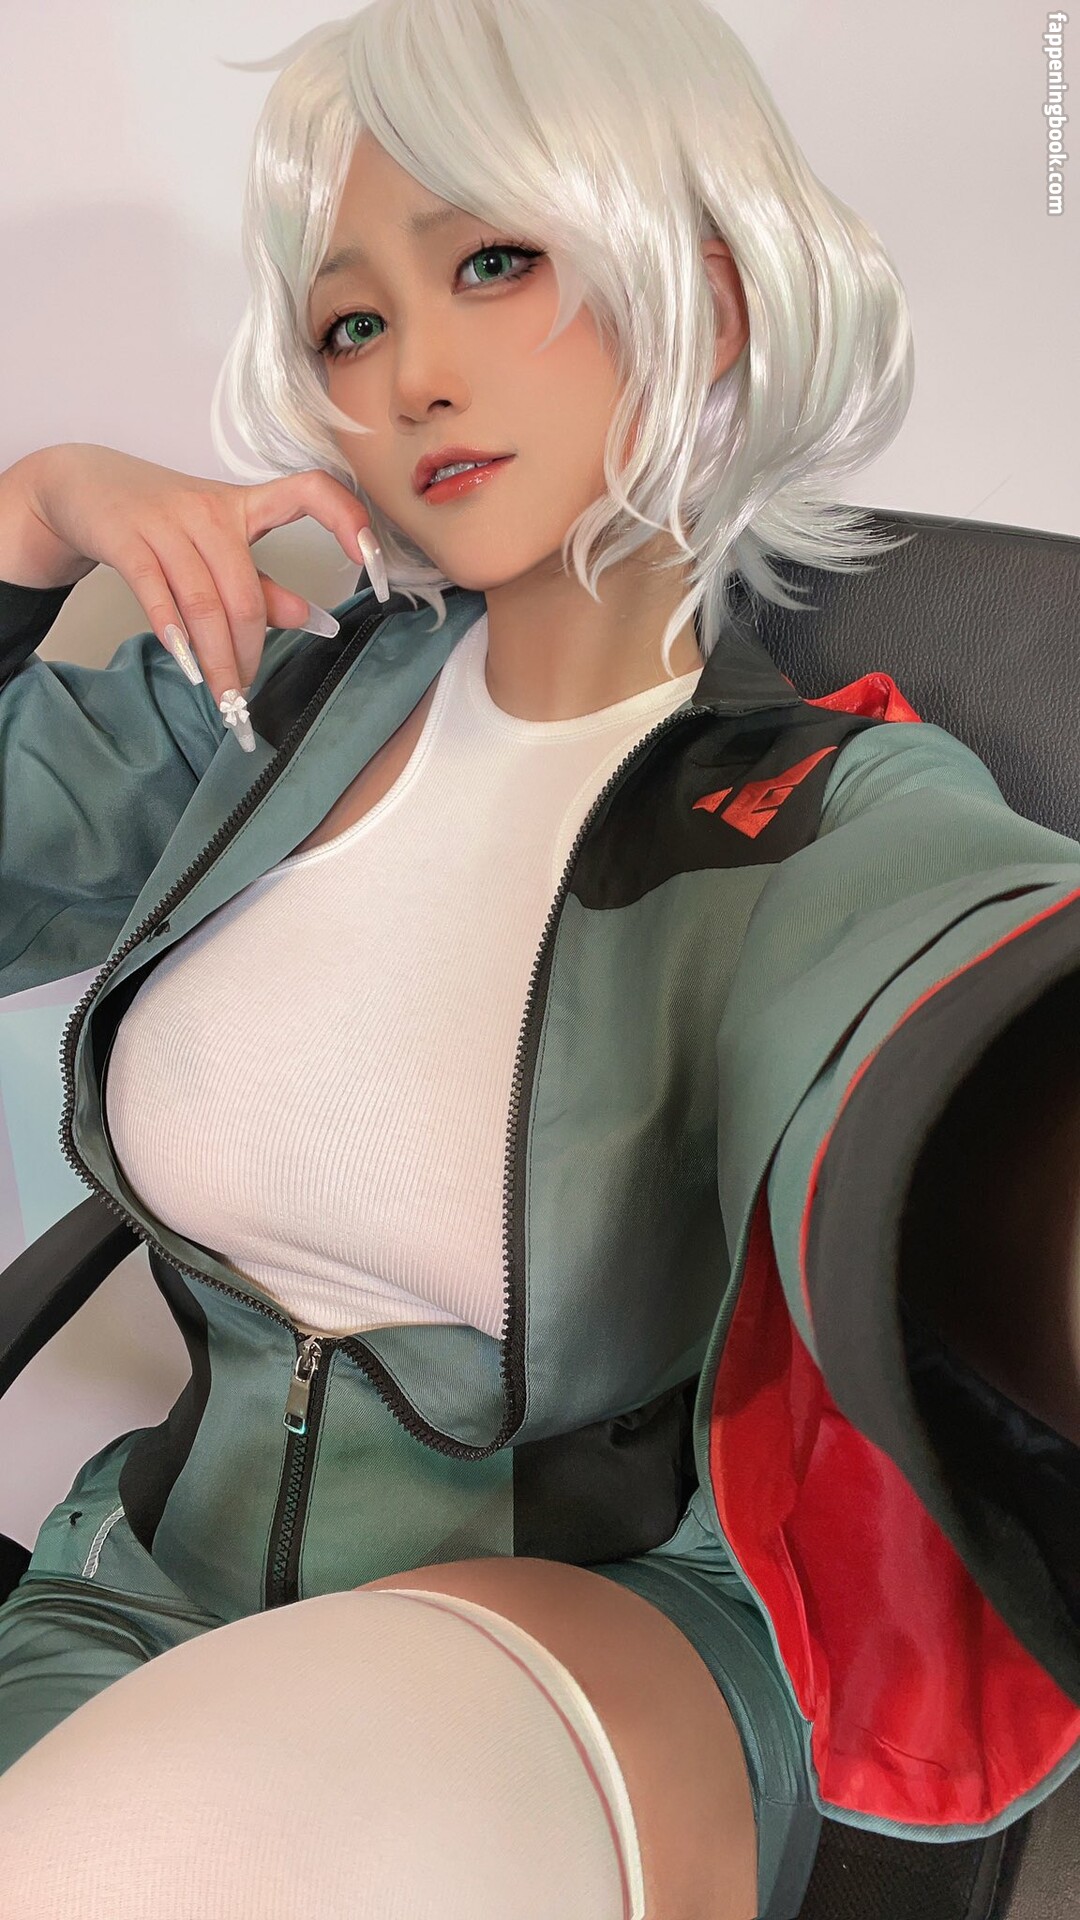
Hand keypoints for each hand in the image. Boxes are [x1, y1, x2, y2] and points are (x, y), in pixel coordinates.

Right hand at [25, 443, 386, 719]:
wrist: (83, 485)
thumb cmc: (163, 521)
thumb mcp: (219, 546)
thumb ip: (266, 587)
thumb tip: (318, 623)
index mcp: (246, 503)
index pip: (310, 491)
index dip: (347, 519)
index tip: (374, 567)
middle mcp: (211, 509)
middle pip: (245, 592)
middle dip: (251, 652)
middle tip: (246, 695)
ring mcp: (168, 522)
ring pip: (205, 602)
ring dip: (217, 659)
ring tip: (223, 698)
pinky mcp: (127, 538)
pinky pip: (157, 593)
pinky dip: (174, 635)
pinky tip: (188, 666)